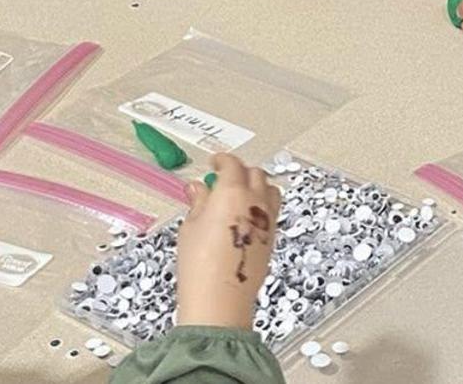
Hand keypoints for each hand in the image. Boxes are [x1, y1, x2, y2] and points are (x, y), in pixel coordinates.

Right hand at [175, 154, 280, 329]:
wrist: (220, 301)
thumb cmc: (200, 267)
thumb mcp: (189, 228)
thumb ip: (198, 203)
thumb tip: (199, 188)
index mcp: (233, 193)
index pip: (232, 165)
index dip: (222, 160)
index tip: (215, 162)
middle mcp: (255, 203)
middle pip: (255, 174)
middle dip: (239, 171)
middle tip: (223, 177)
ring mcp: (268, 221)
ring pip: (269, 190)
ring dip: (256, 185)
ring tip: (238, 194)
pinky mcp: (273, 238)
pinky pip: (272, 210)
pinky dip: (261, 204)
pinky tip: (245, 215)